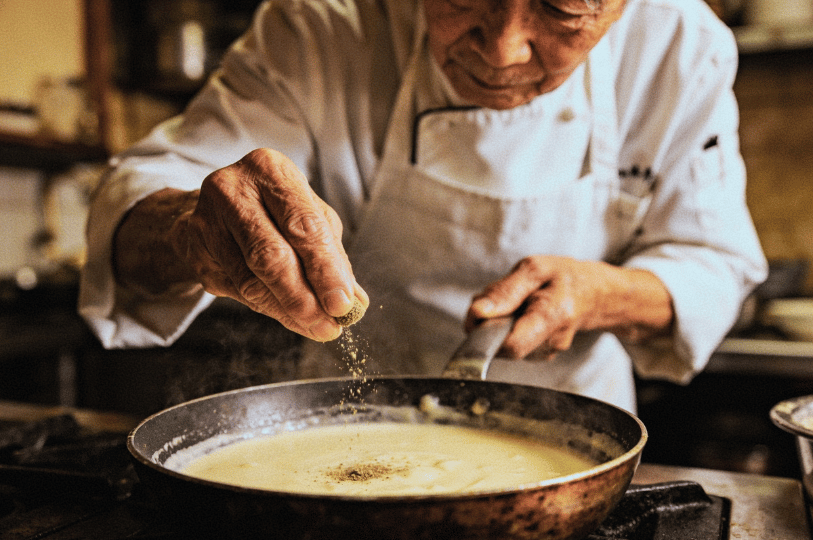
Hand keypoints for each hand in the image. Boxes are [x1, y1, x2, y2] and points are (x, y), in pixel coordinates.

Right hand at [115, 149, 367, 340]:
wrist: (217, 209)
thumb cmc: (274, 210)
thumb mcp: (310, 218)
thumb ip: (333, 256)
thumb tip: (355, 302)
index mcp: (271, 169)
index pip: (304, 225)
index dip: (325, 270)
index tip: (342, 304)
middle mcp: (233, 188)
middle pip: (271, 255)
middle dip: (303, 297)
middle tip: (328, 324)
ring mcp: (206, 219)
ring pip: (250, 280)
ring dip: (287, 310)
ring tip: (314, 325)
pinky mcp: (193, 248)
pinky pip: (235, 290)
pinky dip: (267, 308)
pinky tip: (287, 314)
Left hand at [464, 256, 672, 360]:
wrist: (596, 295)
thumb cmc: (564, 277)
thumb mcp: (534, 269)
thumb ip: (504, 291)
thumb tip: (477, 312)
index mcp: (552, 315)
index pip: (511, 346)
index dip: (486, 334)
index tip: (481, 314)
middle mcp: (551, 342)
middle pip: (501, 345)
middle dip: (490, 322)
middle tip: (504, 298)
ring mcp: (546, 352)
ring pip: (503, 344)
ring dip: (499, 323)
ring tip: (518, 303)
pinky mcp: (539, 355)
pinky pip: (510, 343)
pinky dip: (508, 328)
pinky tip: (523, 314)